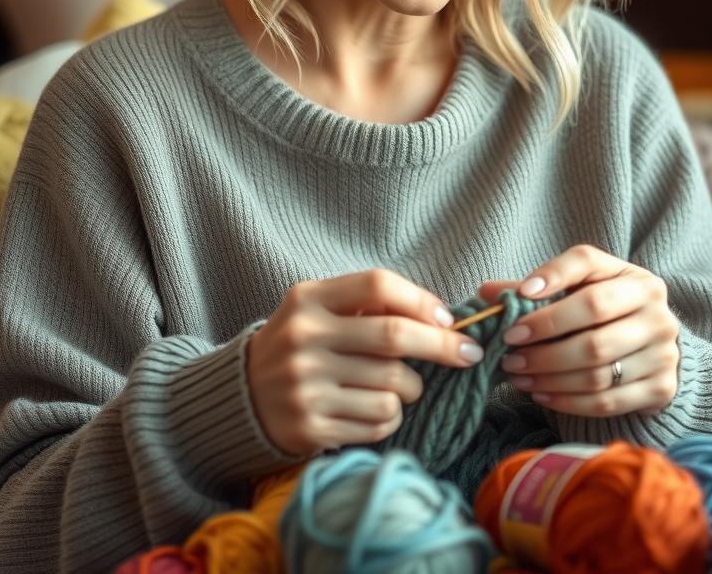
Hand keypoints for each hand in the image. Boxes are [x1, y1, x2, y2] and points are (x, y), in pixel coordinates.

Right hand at [247, 269, 486, 455]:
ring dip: (412, 389)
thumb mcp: (321, 309)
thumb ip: (370, 304)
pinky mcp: (310, 426)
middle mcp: (304, 338)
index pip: (378, 286)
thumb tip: (441, 318)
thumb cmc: (302, 344)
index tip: (448, 320)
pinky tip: (378, 409)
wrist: (244, 396)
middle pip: (394, 337)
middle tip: (467, 355)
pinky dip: (392, 417)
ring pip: (393, 387)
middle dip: (442, 347)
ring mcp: (305, 385)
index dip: (422, 301)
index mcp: (308, 299)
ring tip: (399, 386)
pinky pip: (379, 422)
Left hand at [479, 244, 680, 417]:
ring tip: (516, 375)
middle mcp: (655, 310)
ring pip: (597, 365)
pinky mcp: (661, 389)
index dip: (552, 276)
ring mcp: (663, 351)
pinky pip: (606, 400)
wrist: (653, 354)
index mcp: (633, 278)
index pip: (588, 263)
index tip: (519, 296)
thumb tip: (486, 293)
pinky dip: (567, 400)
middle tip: (509, 348)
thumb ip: (534, 291)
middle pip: (593, 315)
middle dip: (543, 334)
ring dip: (548, 373)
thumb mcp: (579, 295)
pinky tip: (540, 394)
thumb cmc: (605, 318)